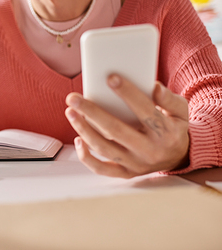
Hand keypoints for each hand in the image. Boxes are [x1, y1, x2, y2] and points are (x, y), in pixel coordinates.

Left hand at [65, 74, 189, 177]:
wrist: (178, 157)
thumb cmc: (173, 128)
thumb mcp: (180, 111)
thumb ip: (169, 99)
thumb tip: (154, 87)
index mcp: (165, 133)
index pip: (145, 111)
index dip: (128, 94)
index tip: (110, 78)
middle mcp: (149, 151)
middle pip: (116, 130)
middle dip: (92, 112)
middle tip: (73, 98)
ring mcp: (135, 164)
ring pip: (104, 148)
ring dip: (83, 130)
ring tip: (70, 112)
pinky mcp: (125, 172)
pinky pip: (101, 169)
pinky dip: (86, 157)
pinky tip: (77, 139)